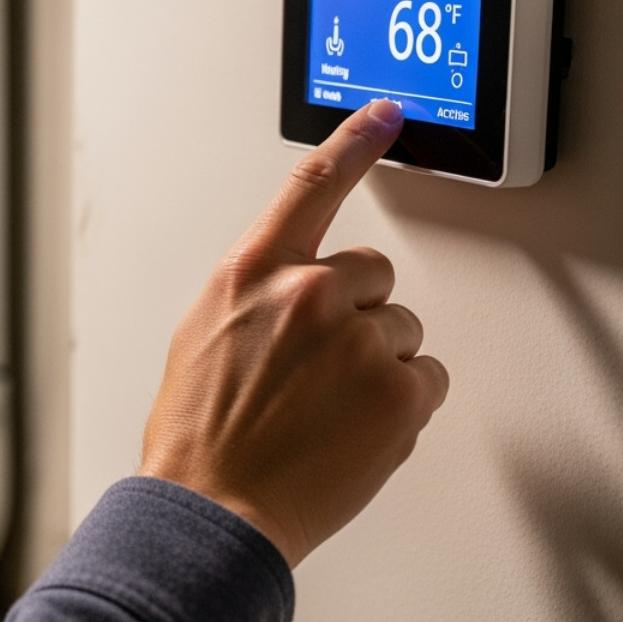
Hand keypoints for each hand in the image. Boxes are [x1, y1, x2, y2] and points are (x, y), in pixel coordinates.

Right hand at [139, 100, 447, 567]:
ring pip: (400, 331)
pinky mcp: (397, 393)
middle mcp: (307, 295)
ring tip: (324, 410)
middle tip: (318, 368)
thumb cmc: (197, 434)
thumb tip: (288, 290)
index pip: (310, 188)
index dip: (353, 143)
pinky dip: (399, 404)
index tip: (385, 113)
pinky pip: (425, 379)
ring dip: (376, 363)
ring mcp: (358, 342)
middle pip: (372, 274)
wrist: (212, 508)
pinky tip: (352, 429)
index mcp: (252, 274)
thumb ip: (255, 296)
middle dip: (357, 312)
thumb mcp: (201, 337)